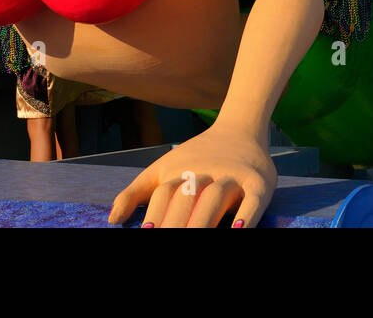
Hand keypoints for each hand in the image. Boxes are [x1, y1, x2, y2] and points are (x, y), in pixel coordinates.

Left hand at [109, 125, 275, 227]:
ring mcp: (233, 177)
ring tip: (194, 240)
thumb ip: (135, 193)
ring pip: (216, 198)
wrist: (241, 128)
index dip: (154, 216)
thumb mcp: (163, 169)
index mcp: (180, 171)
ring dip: (203, 222)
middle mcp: (206, 172)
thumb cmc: (197, 158)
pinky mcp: (260, 183)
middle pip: (188, 198)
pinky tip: (238, 230)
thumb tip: (112, 220)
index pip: (164, 194)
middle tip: (168, 244)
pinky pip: (254, 200)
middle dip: (176, 226)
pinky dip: (248, 216)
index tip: (146, 234)